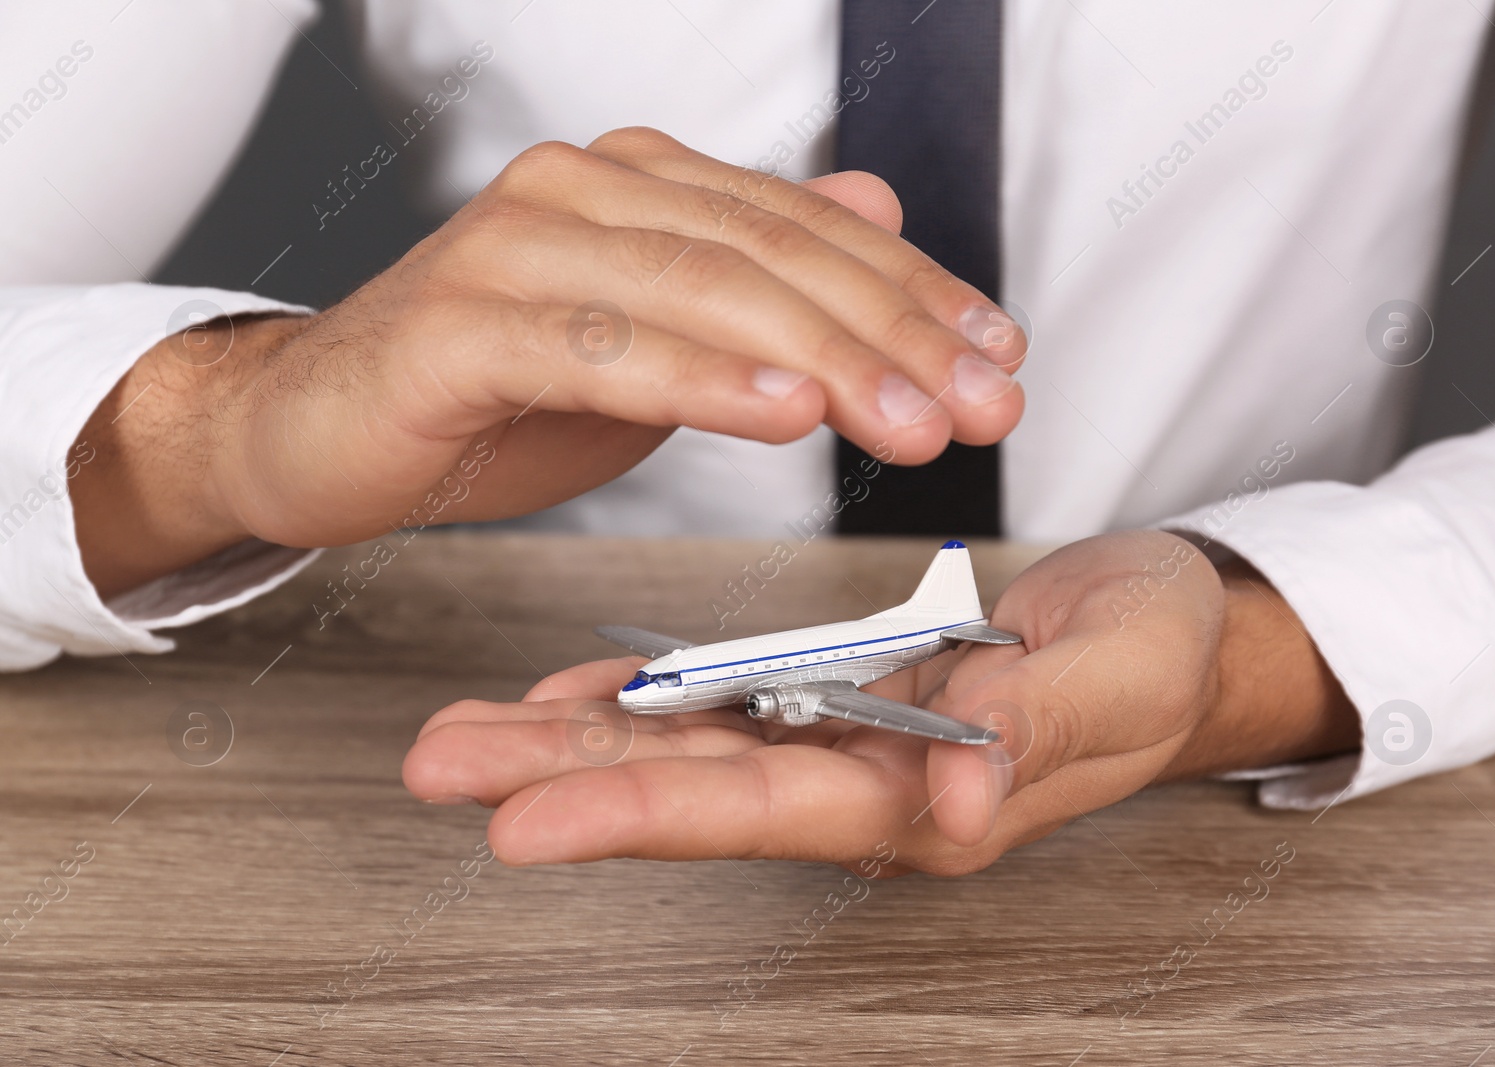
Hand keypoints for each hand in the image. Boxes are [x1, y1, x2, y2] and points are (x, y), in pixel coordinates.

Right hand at [72, 127, 1026, 594]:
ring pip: (702, 293)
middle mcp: (584, 192)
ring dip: (822, 360)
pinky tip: (782, 415)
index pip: (807, 232)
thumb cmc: (492, 389)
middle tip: (983, 403)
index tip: (1000, 358)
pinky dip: (700, 379)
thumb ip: (759, 275)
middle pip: (771, 257)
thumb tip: (876, 205)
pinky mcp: (462, 325)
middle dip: (893, 334)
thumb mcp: (657, 338)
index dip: (917, 294)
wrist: (321, 425)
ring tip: (912, 419)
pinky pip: (602, 350)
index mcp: (640, 187)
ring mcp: (517, 248)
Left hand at [401, 530, 1358, 874]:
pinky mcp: (842, 696)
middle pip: (695, 790)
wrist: (1168, 625)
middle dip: (561, 783)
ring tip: (465, 733)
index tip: (524, 824)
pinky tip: (565, 700)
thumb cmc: (1160, 652)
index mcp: (933, 797)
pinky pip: (727, 704)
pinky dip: (644, 702)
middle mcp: (870, 785)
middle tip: (439, 765)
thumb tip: (956, 784)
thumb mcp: (1123, 675)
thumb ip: (1037, 726)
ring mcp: (847, 742)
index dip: (644, 813)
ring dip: (573, 744)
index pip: (768, 808)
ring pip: (691, 748)